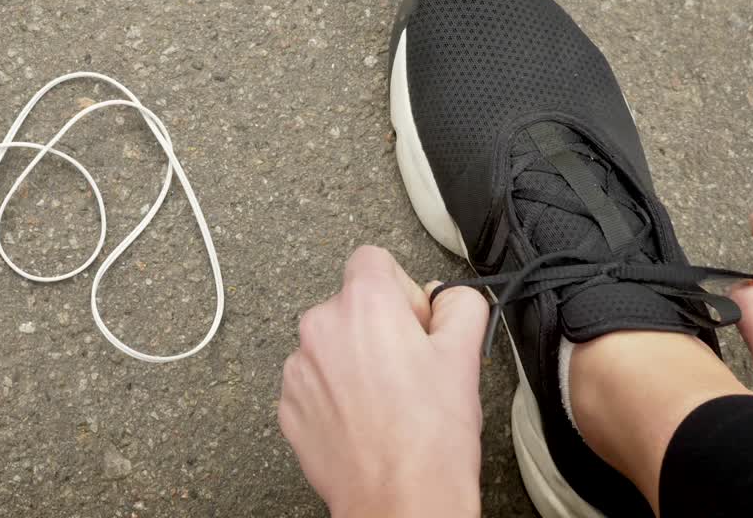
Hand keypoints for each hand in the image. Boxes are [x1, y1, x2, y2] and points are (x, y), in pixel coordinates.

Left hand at [278, 246, 487, 517]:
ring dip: (355, 362)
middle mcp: (320, 326)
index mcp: (364, 303)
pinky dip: (335, 395)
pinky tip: (365, 421)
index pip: (372, 260)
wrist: (399, 501)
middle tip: (410, 369)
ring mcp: (298, 367)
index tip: (414, 321)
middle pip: (351, 304)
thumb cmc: (430, 438)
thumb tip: (448, 297)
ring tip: (389, 402)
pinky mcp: (288, 404)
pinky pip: (314, 383)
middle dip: (379, 327)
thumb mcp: (464, 356)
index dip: (401, 289)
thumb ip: (460, 304)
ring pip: (331, 345)